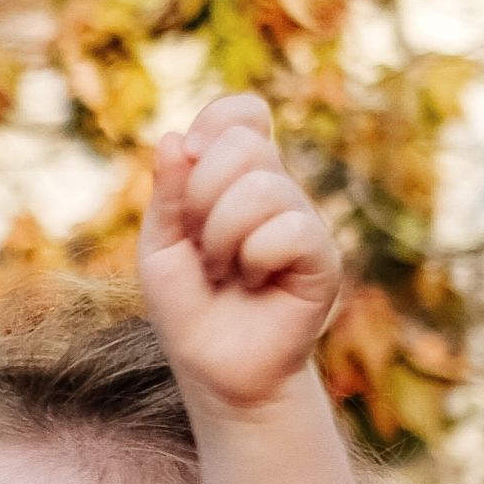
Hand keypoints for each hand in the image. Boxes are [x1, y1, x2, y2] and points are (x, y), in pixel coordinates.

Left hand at [138, 92, 343, 411]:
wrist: (216, 370)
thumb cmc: (188, 306)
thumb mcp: (160, 244)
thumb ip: (168, 191)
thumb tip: (175, 137)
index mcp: (237, 177)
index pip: (241, 113)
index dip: (213, 126)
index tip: (190, 164)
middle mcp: (276, 190)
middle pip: (242, 143)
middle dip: (201, 195)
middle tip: (202, 244)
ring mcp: (302, 220)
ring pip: (261, 187)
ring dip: (222, 236)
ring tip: (224, 270)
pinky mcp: (323, 257)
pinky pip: (289, 229)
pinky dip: (255, 258)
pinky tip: (256, 283)